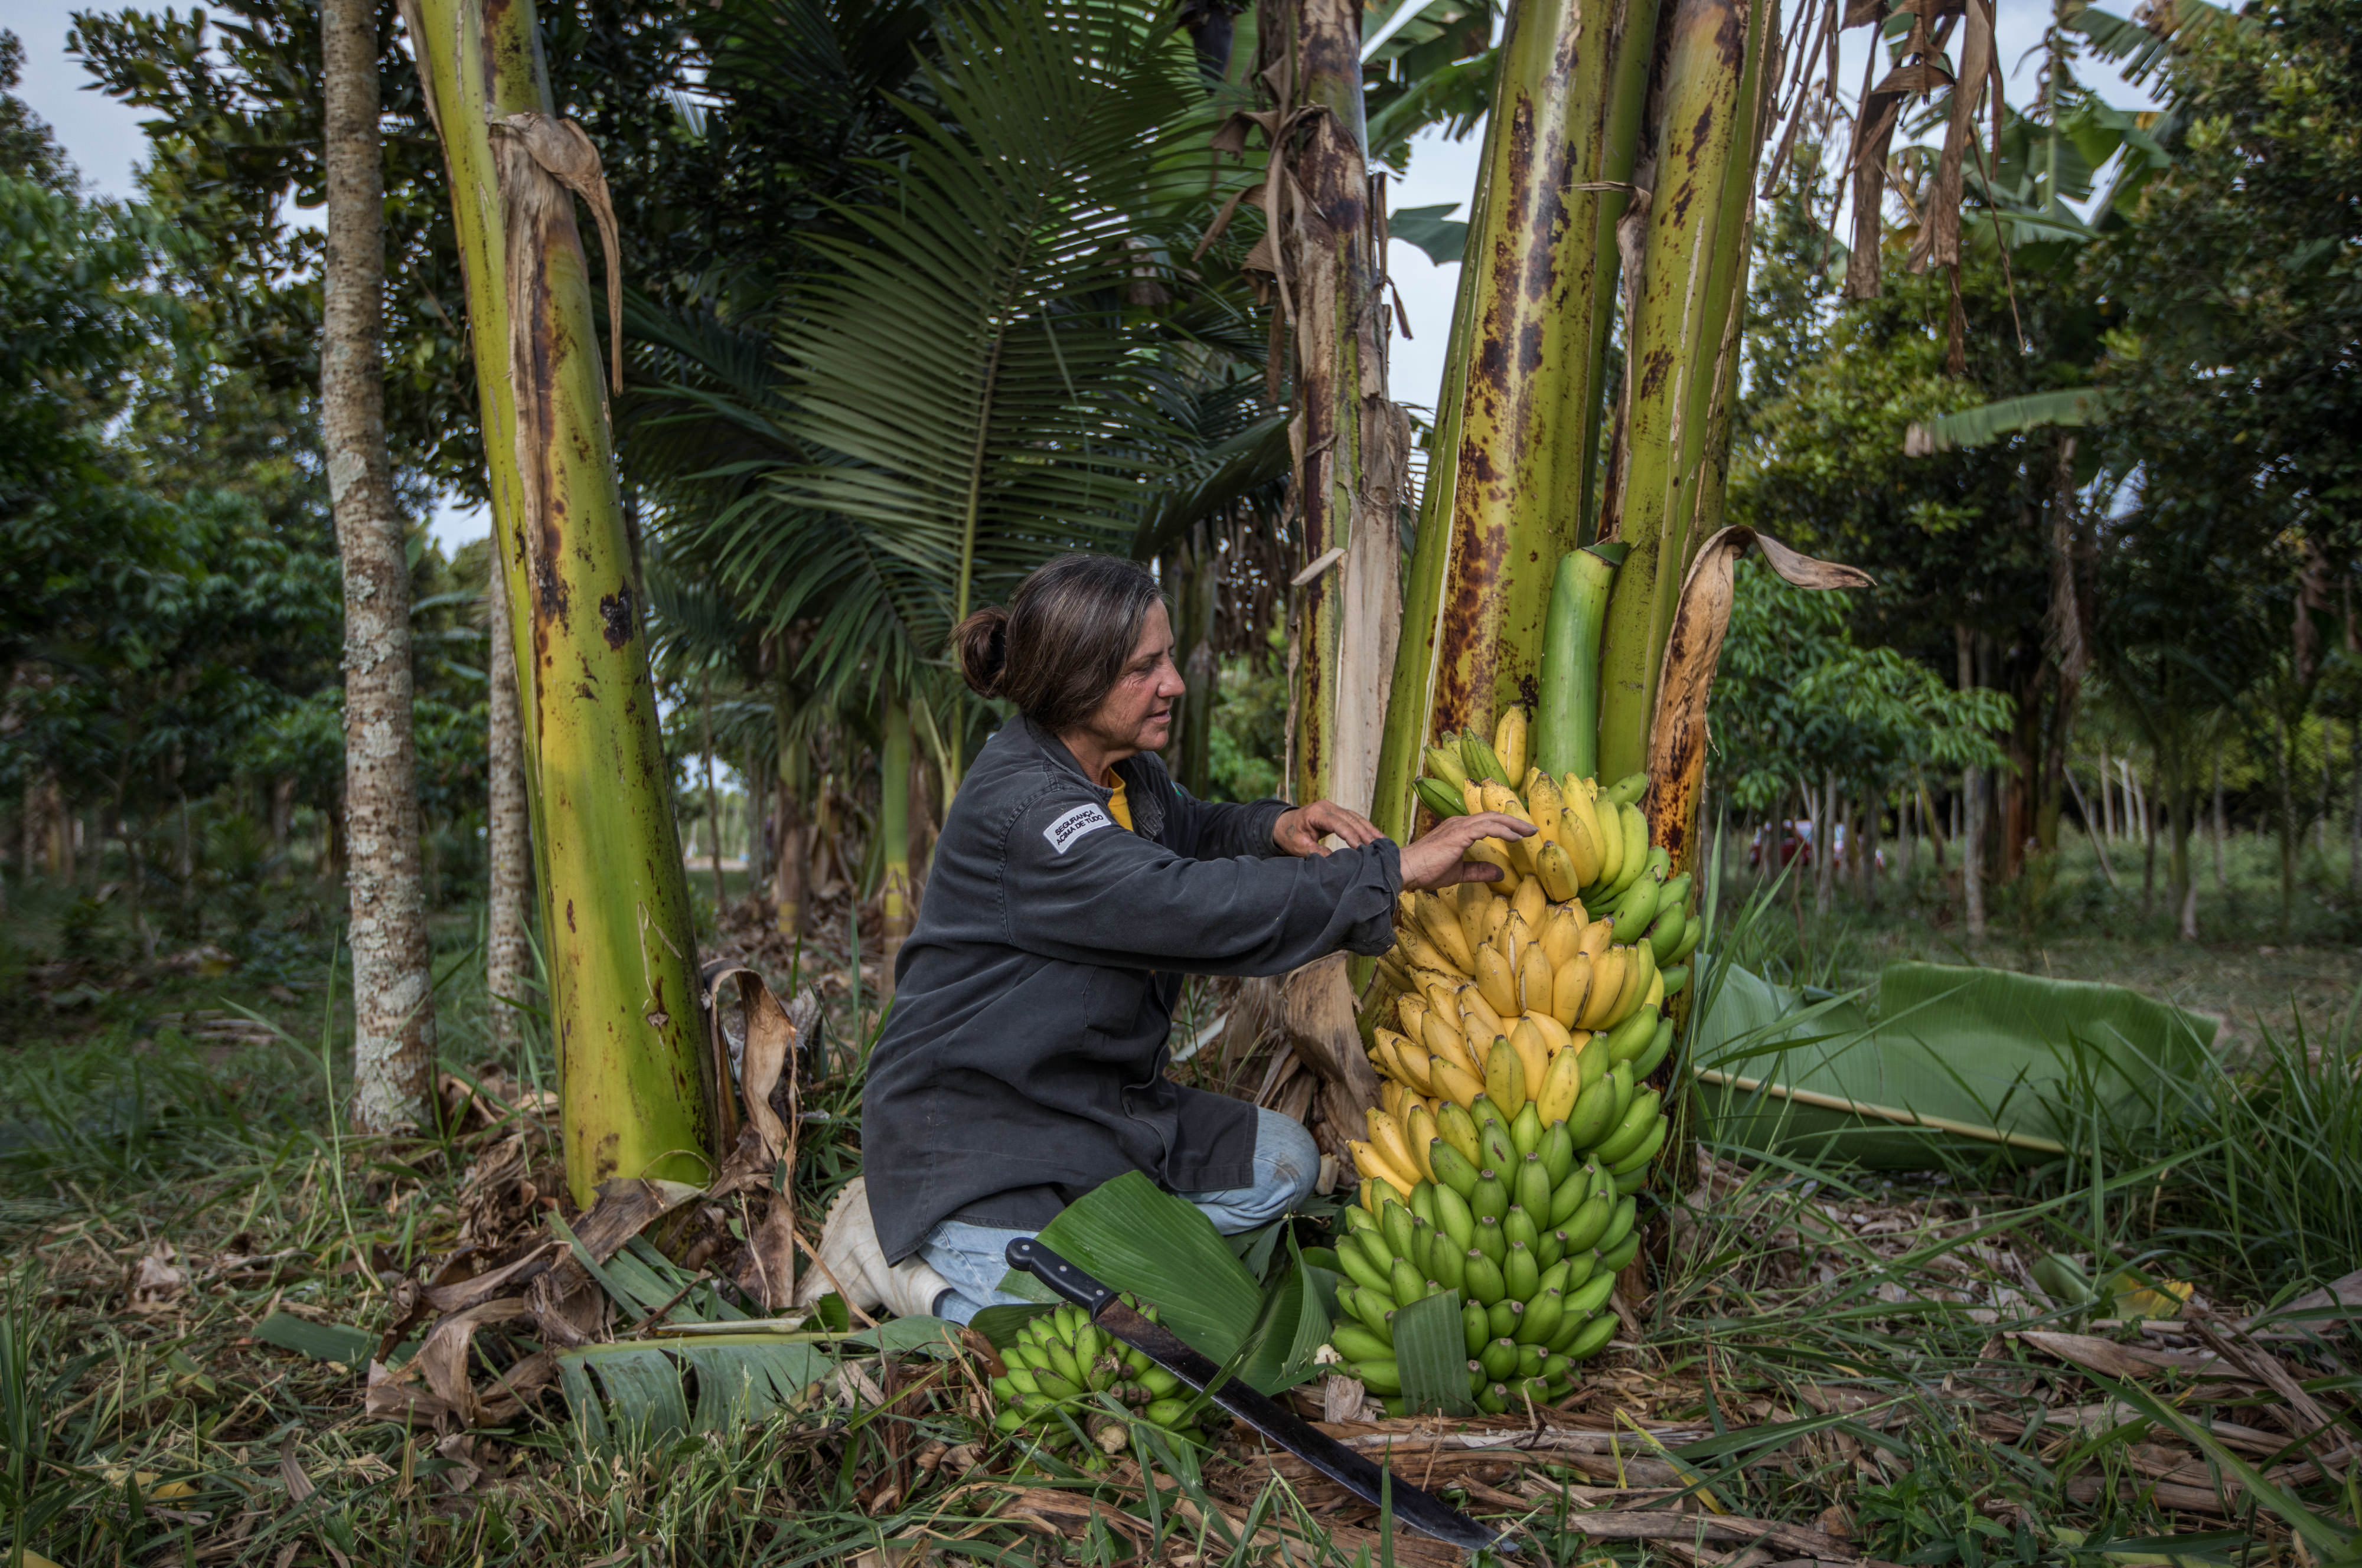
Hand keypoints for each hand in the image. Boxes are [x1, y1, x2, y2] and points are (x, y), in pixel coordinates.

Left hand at [1272, 799, 1383, 856]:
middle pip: (1351, 819)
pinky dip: (1366, 827)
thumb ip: (1316, 852)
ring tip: (1382, 842)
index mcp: (1316, 813)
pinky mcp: (1338, 812)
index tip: (1361, 848)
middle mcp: (1327, 806)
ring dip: (1369, 830)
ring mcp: (1334, 807)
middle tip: (1377, 847)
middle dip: (1365, 833)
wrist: (1283, 824)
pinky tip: (1376, 836)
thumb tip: (1334, 861)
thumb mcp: (1299, 847)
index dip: (1351, 835)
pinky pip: (1355, 819)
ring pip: (1356, 818)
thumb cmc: (1289, 835)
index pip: (1338, 823)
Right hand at [1399, 812, 1533, 890]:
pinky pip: (1486, 828)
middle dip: (1514, 822)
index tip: (1522, 834)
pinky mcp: (1458, 834)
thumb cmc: (1426, 871)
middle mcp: (1459, 823)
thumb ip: (1478, 871)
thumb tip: (1500, 873)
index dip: (1506, 826)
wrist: (1406, 870)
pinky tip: (1515, 837)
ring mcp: (1458, 827)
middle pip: (1493, 816)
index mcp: (1458, 829)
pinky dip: (1502, 830)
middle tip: (1533, 828)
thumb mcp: (1458, 873)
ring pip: (1492, 819)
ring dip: (1513, 824)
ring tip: (1529, 831)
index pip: (1487, 822)